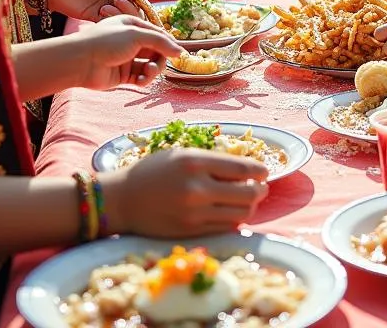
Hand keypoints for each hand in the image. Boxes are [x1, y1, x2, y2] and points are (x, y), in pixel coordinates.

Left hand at [71, 14, 182, 90]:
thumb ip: (160, 42)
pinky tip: (141, 81)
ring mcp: (126, 58)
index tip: (178, 53)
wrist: (80, 61)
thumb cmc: (106, 41)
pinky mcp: (123, 74)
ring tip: (147, 73)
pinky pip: (141, 77)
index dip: (169, 43)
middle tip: (159, 65)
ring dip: (153, 70)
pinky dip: (144, 79)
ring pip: (150, 65)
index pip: (157, 33)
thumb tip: (180, 52)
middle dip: (160, 58)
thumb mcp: (136, 35)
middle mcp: (131, 41)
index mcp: (133, 24)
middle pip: (156, 50)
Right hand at [105, 148, 268, 236]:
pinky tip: (232, 212)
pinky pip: (225, 228)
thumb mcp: (182, 154)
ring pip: (240, 214)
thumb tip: (245, 168)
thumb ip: (212, 161)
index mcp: (195, 163)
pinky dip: (234, 220)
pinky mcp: (191, 232)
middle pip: (247, 194)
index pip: (241, 169)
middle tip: (261, 187)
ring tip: (249, 200)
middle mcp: (196, 189)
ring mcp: (194, 214)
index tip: (264, 171)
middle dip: (260, 190)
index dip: (259, 171)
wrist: (123, 200)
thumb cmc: (153, 171)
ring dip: (250, 207)